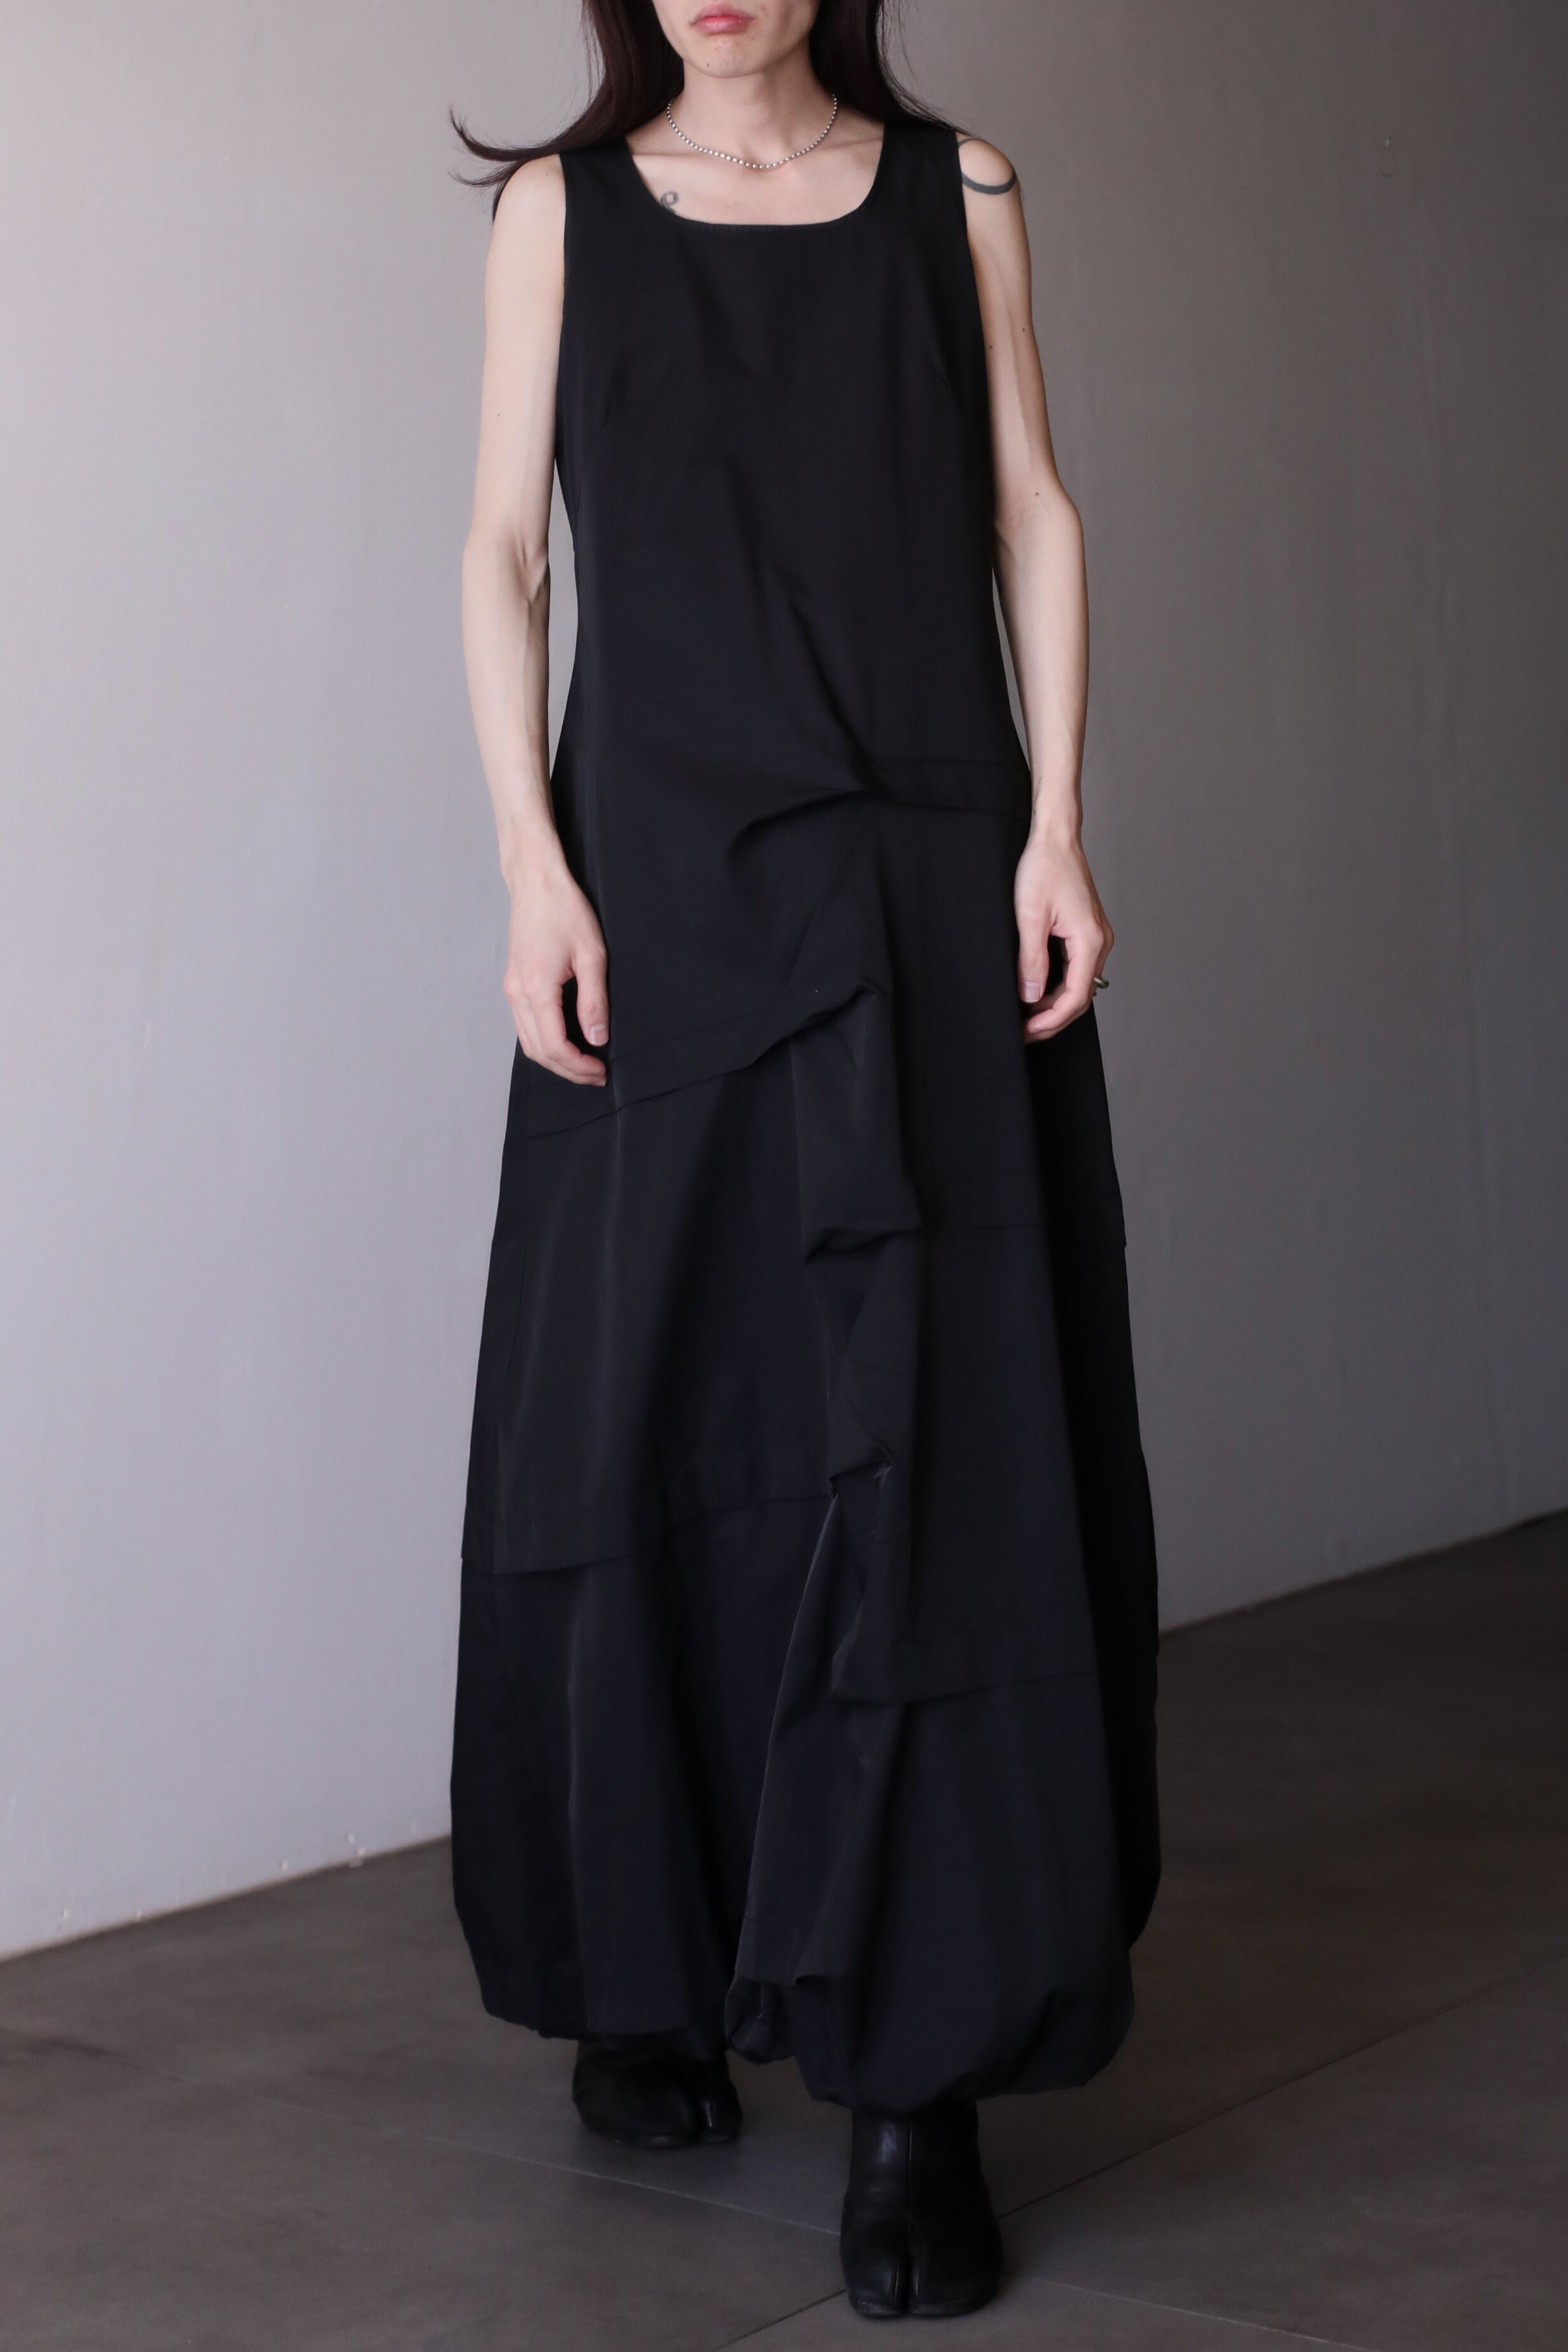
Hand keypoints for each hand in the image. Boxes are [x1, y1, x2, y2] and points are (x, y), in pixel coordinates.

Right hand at [503, 848, 608, 1085]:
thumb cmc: (565, 910)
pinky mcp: (513, 983)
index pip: (555, 1046)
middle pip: (537, 1051)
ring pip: (527, 1042)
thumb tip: (597, 1037)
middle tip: (596, 1075)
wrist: (536, 883)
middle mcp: (517, 994)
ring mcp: (511, 989)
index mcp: (537, 989)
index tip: (601, 1071)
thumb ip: (594, 1001)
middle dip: (567, 1070)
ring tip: (584, 1063)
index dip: (578, 1066)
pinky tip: (566, 1041)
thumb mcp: (593, 955)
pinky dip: (543, 1042)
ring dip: (554, 1059)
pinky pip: (524, 1026)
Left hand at [1015, 823, 1111, 1040]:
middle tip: (1024, 1032)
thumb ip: (1031, 959)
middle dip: (1053, 1019)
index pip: (1074, 997)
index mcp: (1090, 941)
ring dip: (1054, 1004)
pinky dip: (1058, 986)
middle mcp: (1099, 942)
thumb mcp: (1029, 916)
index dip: (1051, 1020)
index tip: (1027, 1031)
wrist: (1055, 839)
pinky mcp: (1086, 932)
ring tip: (1027, 1017)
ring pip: (1078, 985)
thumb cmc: (1044, 868)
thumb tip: (1031, 996)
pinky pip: (1075, 969)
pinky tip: (1038, 992)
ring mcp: (1095, 937)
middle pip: (1080, 997)